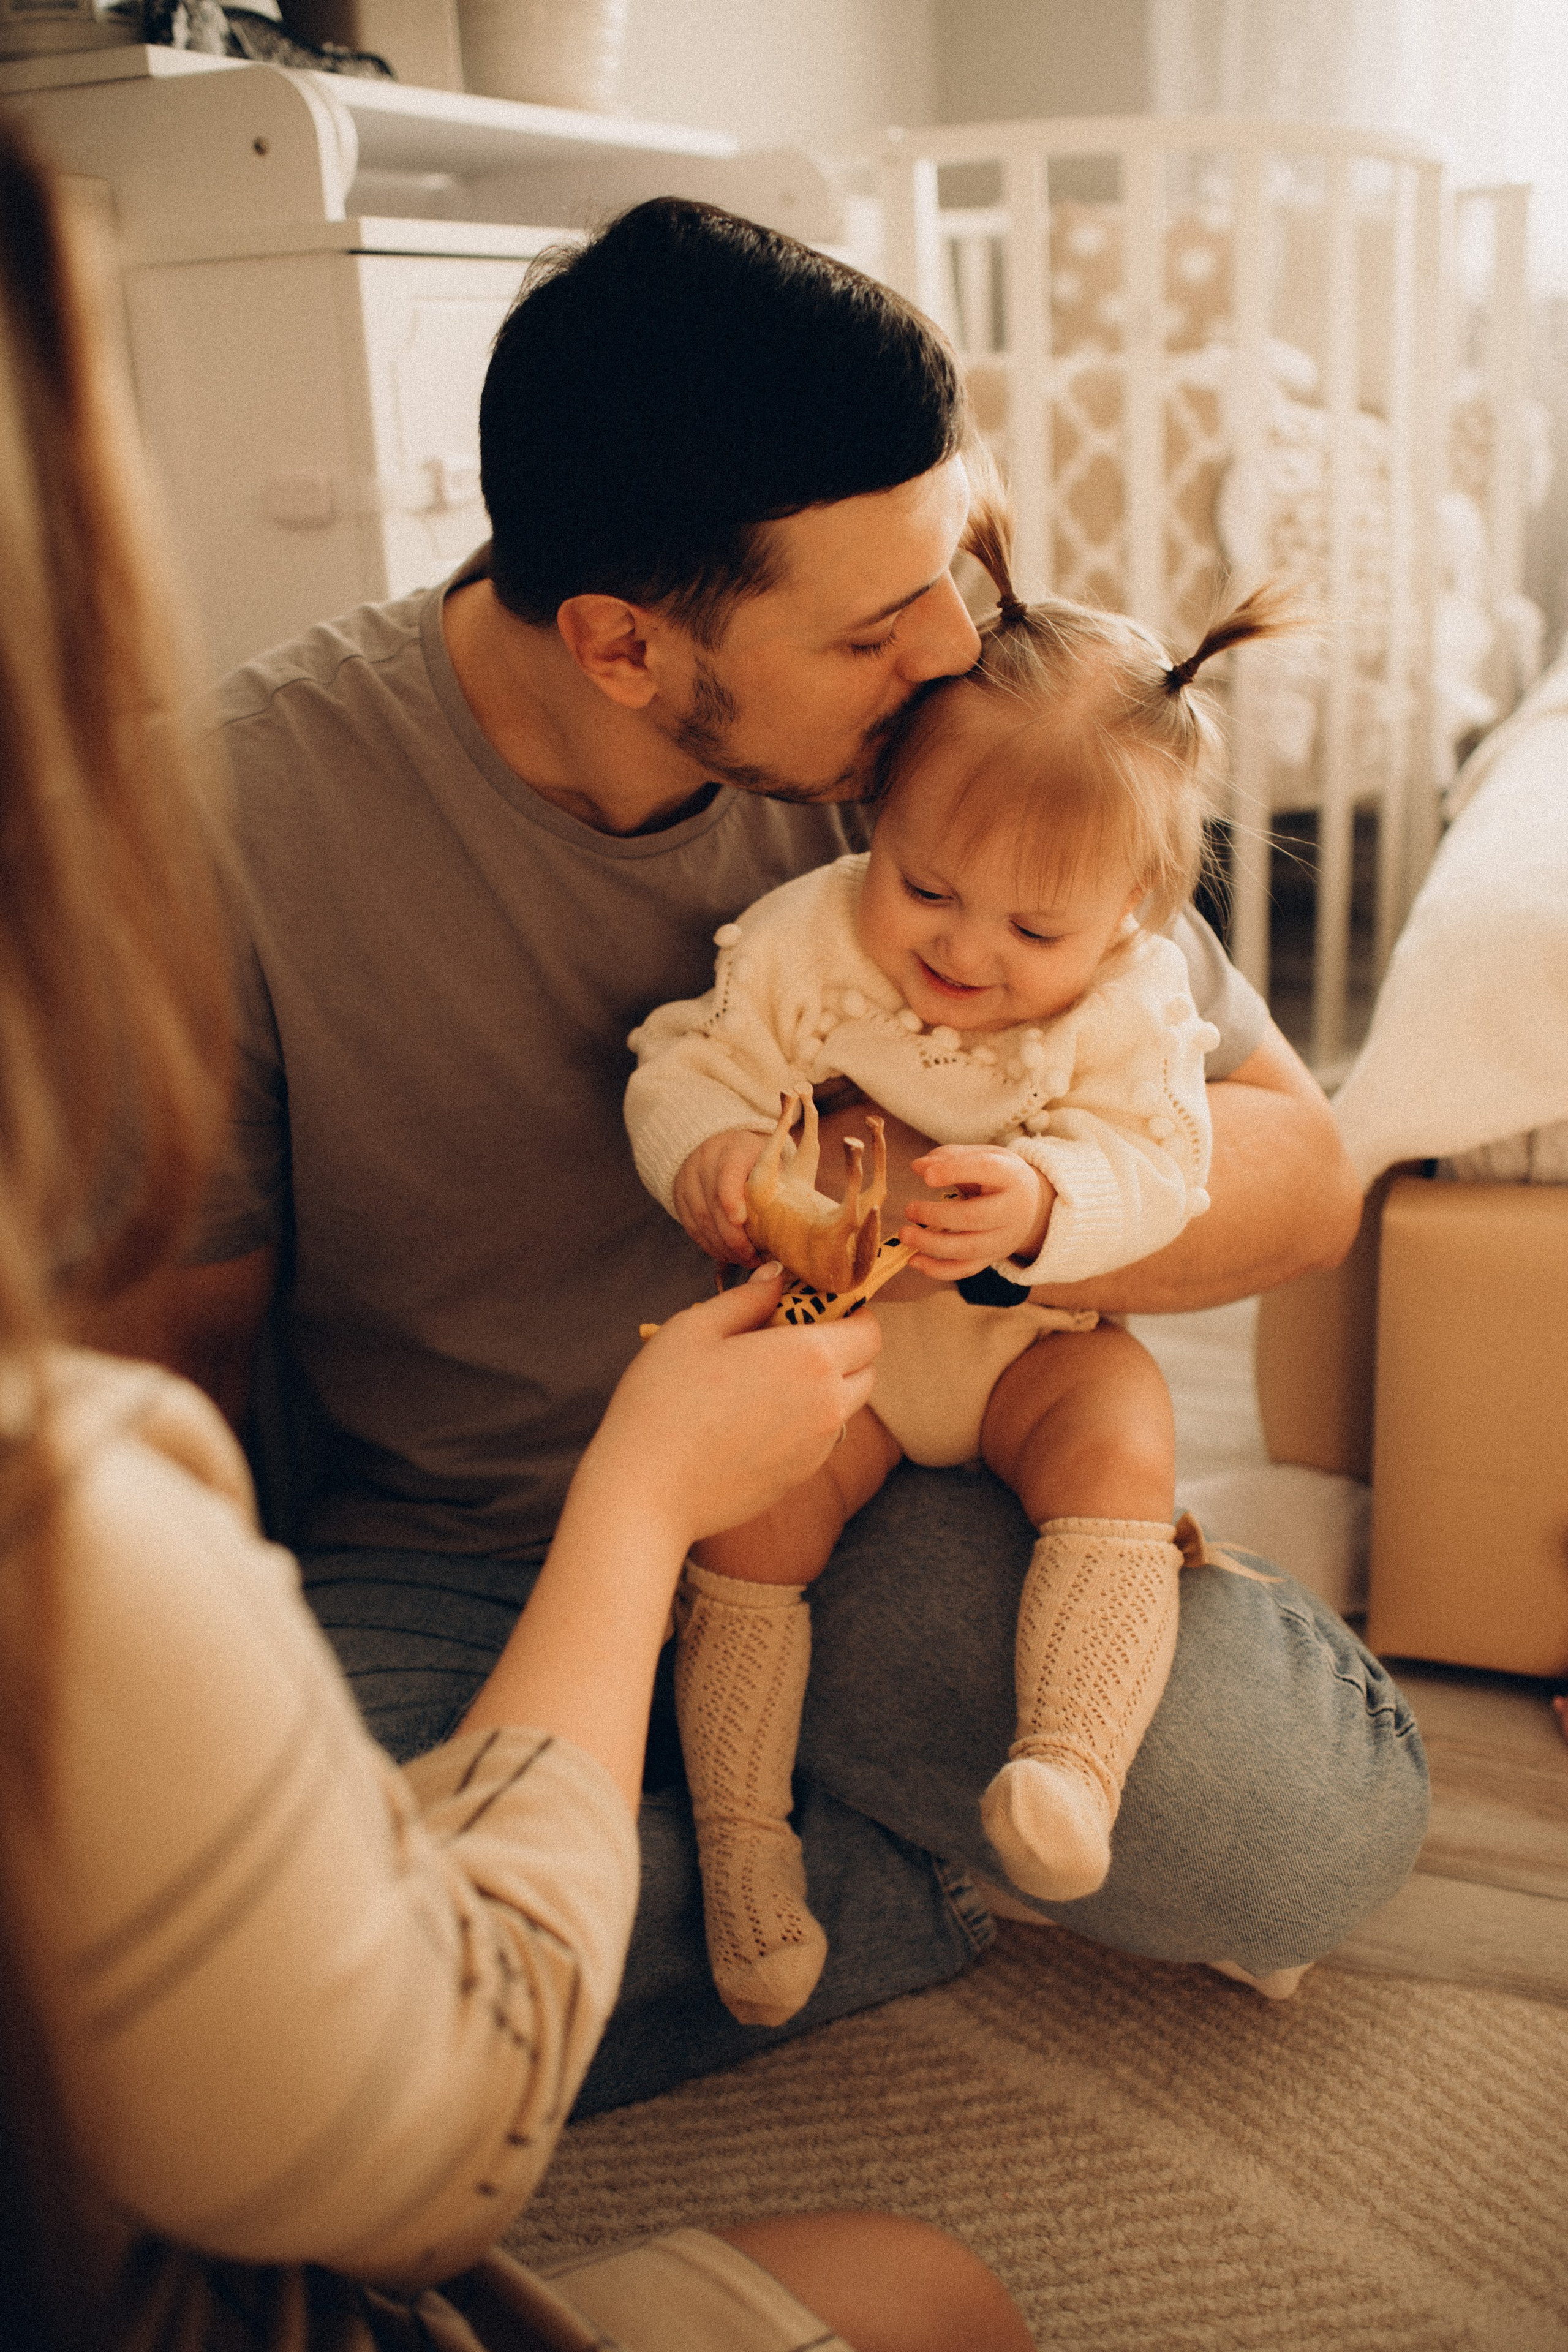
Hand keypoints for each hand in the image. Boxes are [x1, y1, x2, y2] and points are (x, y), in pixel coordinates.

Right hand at [578, 1266, 881, 1546]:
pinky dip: (802, 1421)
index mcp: (811, 1359)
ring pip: (843, 1408)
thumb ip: (747, 1298)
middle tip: (794, 1336)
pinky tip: (752, 1416)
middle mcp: (828, 1406)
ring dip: (823, 1386)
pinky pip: (817, 1440)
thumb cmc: (663, 1400)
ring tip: (768, 1376)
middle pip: (866, 1371)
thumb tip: (777, 1277)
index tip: (819, 1305)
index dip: (853, 1313)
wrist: (647, 1491)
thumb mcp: (695, 1328)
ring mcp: (816, 1449)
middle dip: (844, 1348)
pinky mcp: (797, 1479)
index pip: (869, 1332)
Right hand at [672, 1128, 768, 1264]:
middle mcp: (706, 1160)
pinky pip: (692, 1227)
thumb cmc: (756, 1162)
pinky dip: (710, 1245)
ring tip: (744, 1260)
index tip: (741, 1221)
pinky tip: (727, 1256)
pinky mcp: (680, 1197)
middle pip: (713, 1202)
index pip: (728, 1172)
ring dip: (722, 1246)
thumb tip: (795, 1221)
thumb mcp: (771, 1163)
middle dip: (732, 1235)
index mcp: (735, 1148)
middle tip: (751, 1256)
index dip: (731, 1197)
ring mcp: (689, 1179)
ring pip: (701, 1218)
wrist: (722, 1148)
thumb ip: (781, 1185)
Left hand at [901, 1145, 1053, 1280]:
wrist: (1030, 1205)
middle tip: (909, 1209)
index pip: (986, 1170)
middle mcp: (1012, 1210)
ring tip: (905, 1235)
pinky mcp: (992, 1258)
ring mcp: (1003, 1239)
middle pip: (975, 1217)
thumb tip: (918, 1167)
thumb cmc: (997, 1176)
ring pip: (968, 1249)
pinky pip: (965, 1269)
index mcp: (1010, 1176)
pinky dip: (937, 1269)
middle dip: (937, 1216)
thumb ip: (949, 1157)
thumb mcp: (982, 1156)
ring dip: (932, 1245)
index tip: (927, 1177)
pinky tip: (913, 1260)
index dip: (955, 1172)